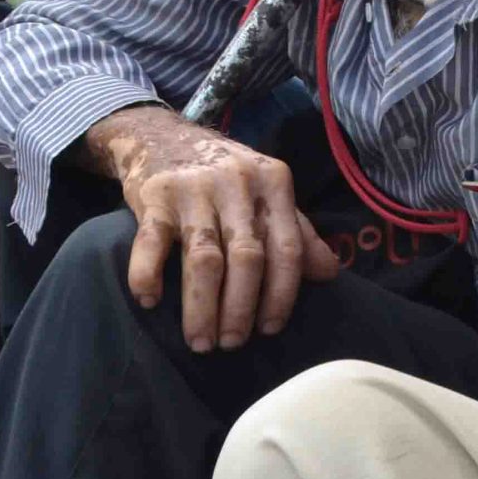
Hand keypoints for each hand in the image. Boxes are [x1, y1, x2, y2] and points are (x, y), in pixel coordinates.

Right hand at [87, 107, 340, 353]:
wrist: (163, 134)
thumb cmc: (225, 174)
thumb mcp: (267, 193)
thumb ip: (298, 232)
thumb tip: (329, 274)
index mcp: (274, 183)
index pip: (287, 248)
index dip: (282, 294)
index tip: (270, 330)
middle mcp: (238, 183)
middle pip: (247, 258)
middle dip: (241, 309)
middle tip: (231, 344)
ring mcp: (194, 188)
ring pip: (204, 258)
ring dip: (202, 307)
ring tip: (200, 342)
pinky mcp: (154, 195)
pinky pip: (151, 241)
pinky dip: (148, 274)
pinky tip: (149, 301)